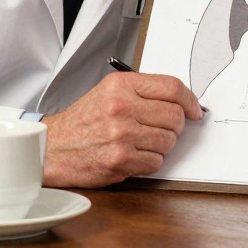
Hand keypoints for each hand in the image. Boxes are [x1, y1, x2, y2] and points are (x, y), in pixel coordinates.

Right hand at [39, 72, 203, 186]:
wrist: (52, 148)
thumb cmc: (83, 121)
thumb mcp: (108, 93)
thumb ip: (143, 92)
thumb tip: (182, 102)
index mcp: (120, 85)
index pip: (172, 87)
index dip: (190, 100)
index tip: (195, 110)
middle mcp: (121, 107)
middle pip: (175, 116)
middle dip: (175, 126)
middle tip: (162, 128)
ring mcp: (120, 135)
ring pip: (168, 142)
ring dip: (161, 145)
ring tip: (140, 142)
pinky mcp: (119, 160)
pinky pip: (156, 162)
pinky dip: (149, 161)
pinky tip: (133, 155)